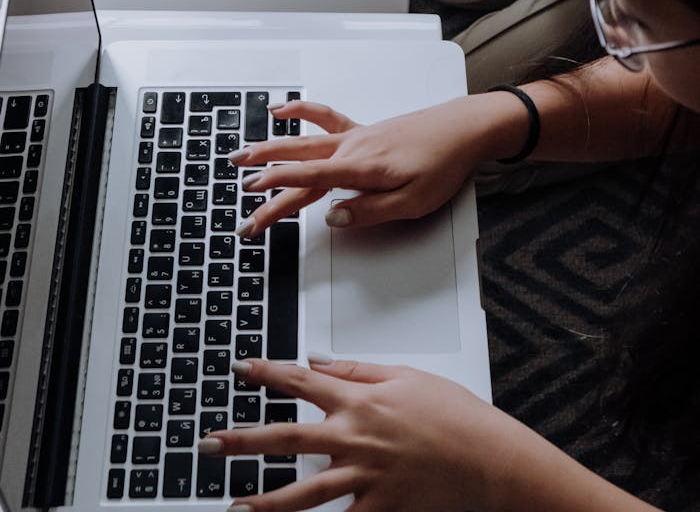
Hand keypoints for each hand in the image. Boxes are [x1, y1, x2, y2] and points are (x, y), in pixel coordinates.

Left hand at [201, 356, 515, 511]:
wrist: (489, 459)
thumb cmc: (453, 415)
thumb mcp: (406, 376)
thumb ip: (356, 370)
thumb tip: (318, 359)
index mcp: (360, 400)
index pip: (302, 380)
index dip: (267, 373)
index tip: (239, 368)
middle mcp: (355, 438)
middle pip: (287, 437)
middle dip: (243, 441)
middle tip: (208, 443)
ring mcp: (365, 478)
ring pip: (303, 493)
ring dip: (264, 501)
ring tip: (234, 506)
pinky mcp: (380, 510)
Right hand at [229, 97, 482, 236]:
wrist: (464, 129)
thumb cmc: (443, 163)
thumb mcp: (413, 201)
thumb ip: (370, 210)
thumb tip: (333, 217)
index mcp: (362, 168)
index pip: (309, 179)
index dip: (278, 188)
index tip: (253, 195)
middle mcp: (352, 149)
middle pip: (299, 165)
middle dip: (265, 177)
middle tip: (240, 192)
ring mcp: (355, 137)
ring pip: (303, 143)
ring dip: (271, 146)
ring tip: (243, 154)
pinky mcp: (363, 131)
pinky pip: (323, 118)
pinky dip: (300, 111)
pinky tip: (282, 109)